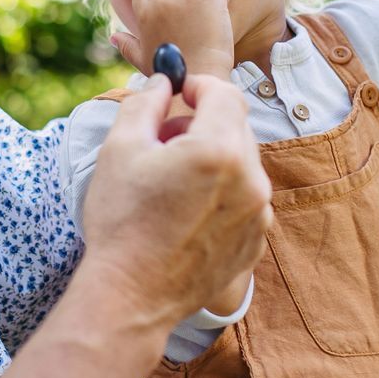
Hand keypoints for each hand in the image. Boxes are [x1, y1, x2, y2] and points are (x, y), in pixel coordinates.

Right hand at [79, 72, 270, 338]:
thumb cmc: (122, 222)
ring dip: (213, 159)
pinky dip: (223, 193)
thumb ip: (145, 102)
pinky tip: (186, 212)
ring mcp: (259, 214)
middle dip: (203, 123)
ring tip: (173, 182)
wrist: (131, 295)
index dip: (199, 85)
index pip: (225, 93)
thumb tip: (162, 82)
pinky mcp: (255, 241)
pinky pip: (246, 199)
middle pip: (236, 127)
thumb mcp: (120, 148)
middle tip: (164, 140)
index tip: (177, 94)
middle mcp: (251, 179)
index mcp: (219, 150)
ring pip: (242, 164)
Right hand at [109, 0, 235, 78]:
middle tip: (191, 14)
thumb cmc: (172, 74)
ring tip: (205, 14)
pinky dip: (220, 1)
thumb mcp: (143, 60)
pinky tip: (218, 19)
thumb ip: (128, 46)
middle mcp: (163, 1)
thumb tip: (114, 37)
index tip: (167, 6)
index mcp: (145, 13)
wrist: (201, 79)